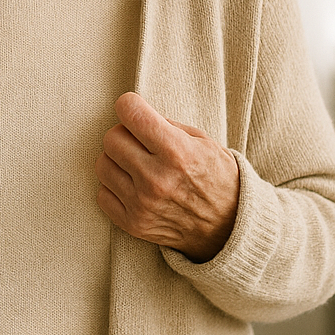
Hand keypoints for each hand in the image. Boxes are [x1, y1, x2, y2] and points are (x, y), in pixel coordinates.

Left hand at [95, 91, 239, 261]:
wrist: (231, 229)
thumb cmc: (217, 178)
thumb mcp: (202, 142)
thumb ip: (165, 125)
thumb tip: (132, 113)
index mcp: (178, 152)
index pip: (130, 113)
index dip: (130, 105)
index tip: (134, 109)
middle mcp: (157, 179)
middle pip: (111, 138)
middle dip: (124, 134)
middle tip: (140, 142)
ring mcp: (143, 204)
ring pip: (103, 164)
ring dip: (117, 161)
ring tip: (137, 165)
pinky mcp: (133, 224)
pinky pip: (102, 194)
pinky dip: (115, 188)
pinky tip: (134, 187)